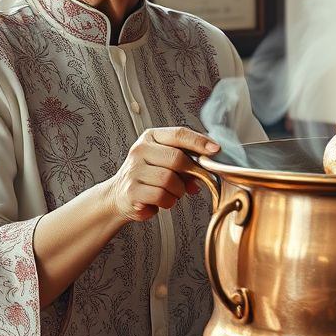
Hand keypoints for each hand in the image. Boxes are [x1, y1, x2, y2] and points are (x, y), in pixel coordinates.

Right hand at [105, 127, 219, 222]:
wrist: (119, 195)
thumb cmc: (148, 177)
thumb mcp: (166, 163)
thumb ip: (187, 162)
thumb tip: (208, 170)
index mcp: (151, 137)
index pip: (179, 133)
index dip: (199, 141)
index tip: (216, 149)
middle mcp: (140, 150)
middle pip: (177, 158)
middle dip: (190, 173)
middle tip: (192, 182)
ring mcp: (134, 170)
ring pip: (170, 179)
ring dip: (178, 190)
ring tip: (173, 192)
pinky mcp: (132, 190)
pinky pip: (161, 195)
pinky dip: (168, 201)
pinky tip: (163, 200)